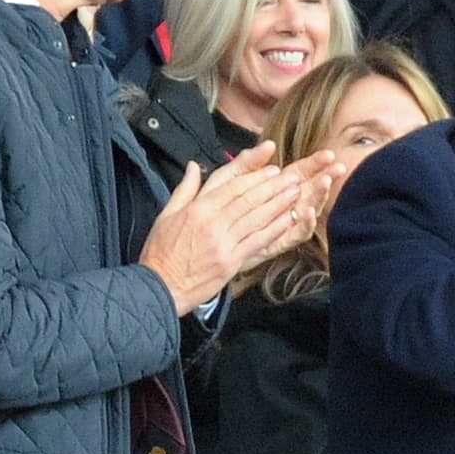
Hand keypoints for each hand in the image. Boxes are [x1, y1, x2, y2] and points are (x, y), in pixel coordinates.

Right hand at [140, 142, 344, 315]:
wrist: (158, 288)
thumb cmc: (161, 252)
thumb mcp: (166, 215)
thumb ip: (185, 189)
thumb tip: (194, 165)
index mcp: (197, 209)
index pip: (232, 186)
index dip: (255, 175)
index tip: (272, 166)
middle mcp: (213, 223)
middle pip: (249, 199)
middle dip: (274, 186)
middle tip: (292, 175)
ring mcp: (224, 243)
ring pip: (257, 217)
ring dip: (279, 203)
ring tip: (296, 191)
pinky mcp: (231, 261)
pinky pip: (258, 241)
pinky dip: (275, 229)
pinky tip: (288, 220)